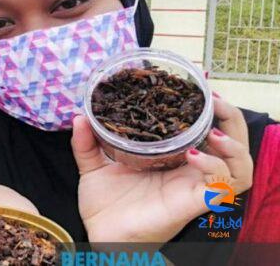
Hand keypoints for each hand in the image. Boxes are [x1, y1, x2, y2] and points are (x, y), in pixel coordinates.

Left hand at [72, 97, 252, 241]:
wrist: (102, 235)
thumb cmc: (105, 205)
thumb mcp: (94, 166)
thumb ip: (87, 142)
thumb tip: (79, 116)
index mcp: (172, 157)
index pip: (202, 128)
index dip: (208, 107)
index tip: (201, 83)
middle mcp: (190, 170)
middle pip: (232, 140)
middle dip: (230, 116)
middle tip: (213, 98)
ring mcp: (195, 186)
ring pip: (239, 163)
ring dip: (234, 142)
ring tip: (213, 128)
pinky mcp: (195, 203)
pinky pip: (222, 185)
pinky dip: (215, 166)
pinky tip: (194, 156)